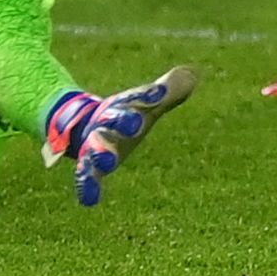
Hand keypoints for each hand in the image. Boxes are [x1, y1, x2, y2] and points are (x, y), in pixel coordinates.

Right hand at [40, 66, 195, 206]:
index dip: (149, 95)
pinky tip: (89, 200)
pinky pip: (86, 175)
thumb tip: (192, 75)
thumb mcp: (148, 103)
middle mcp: (108, 123)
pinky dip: (87, 186)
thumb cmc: (126, 115)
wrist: (83, 125)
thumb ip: (171, 91)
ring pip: (96, 148)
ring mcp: (95, 144)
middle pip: (114, 119)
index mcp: (125, 106)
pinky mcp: (89, 165)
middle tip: (136, 122)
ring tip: (107, 162)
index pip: (137, 98)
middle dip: (124, 120)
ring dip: (102, 153)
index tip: (160, 93)